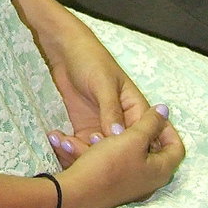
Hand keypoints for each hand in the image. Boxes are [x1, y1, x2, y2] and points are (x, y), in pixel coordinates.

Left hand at [16, 0, 149, 148]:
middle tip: (85, 149)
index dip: (134, 151)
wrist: (64, 50)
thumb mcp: (103, 83)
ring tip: (68, 144)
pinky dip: (73, 149)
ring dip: (85, 154)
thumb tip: (119, 137)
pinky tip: (60, 142)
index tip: (114, 156)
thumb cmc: (91, 59)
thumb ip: (111, 110)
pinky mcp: (85, 128)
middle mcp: (123, 123)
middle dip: (106, 157)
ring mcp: (103, 127)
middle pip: (124, 152)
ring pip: (102, 153)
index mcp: (137, 109)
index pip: (147, 138)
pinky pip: (83, 147)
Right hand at [55, 105, 185, 207]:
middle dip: (140, 131)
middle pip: (154, 150)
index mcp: (161, 170)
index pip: (176, 147)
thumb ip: (150, 123)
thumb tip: (164, 111)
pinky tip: (94, 141)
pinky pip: (117, 161)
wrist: (78, 192)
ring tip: (104, 129)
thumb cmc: (109, 164)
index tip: (153, 114)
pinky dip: (109, 149)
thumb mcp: (133, 138)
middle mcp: (150, 180)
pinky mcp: (116, 185)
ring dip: (120, 139)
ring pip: (132, 154)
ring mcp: (133, 184)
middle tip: (128, 118)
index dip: (167, 128)